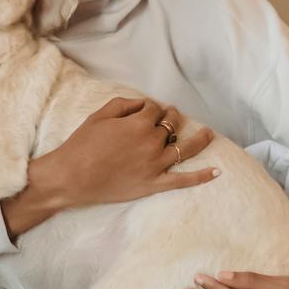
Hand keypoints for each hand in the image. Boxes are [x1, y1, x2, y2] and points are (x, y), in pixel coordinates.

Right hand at [0, 97, 220, 238]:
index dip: (151, 107)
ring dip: (200, 139)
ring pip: (184, 148)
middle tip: (170, 115)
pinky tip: (217, 172)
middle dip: (171, 117)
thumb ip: (123, 105)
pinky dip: (201, 176)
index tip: (146, 109)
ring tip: (209, 133)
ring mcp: (156, 165)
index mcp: (139, 124)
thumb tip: (141, 104)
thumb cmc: (82, 145)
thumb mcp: (99, 116)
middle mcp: (152, 143)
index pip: (154, 109)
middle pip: (170, 126)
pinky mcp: (154, 184)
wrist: (71, 176)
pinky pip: (183, 180)